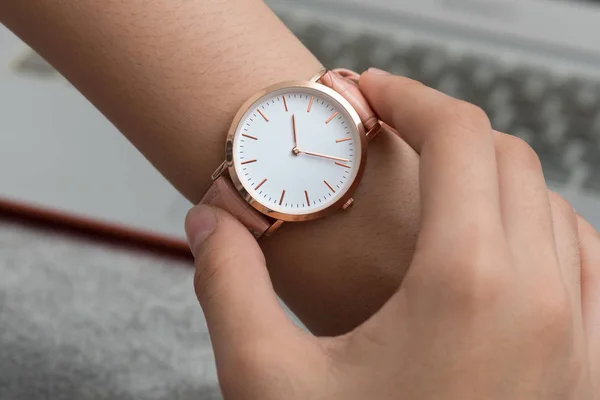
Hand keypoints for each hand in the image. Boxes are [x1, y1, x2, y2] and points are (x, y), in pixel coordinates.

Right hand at [185, 70, 599, 398]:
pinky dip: (538, 225)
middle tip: (389, 135)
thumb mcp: (269, 383)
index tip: (370, 92)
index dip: (409, 95)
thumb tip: (209, 223)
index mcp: (468, 284)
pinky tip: (496, 242)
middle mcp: (543, 296)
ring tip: (433, 184)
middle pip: (508, 157)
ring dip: (491, 175)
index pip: (461, 135)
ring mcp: (581, 332)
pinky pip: (583, 257)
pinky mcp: (588, 365)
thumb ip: (228, 288)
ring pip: (550, 203)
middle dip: (445, 128)